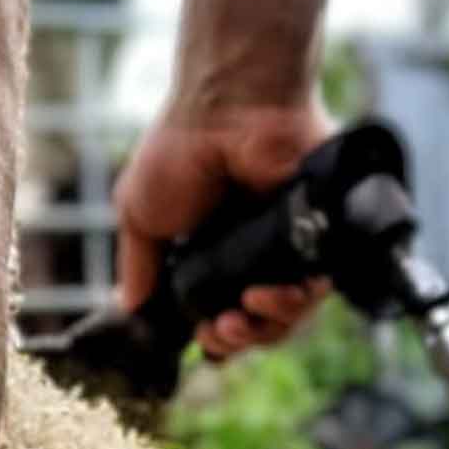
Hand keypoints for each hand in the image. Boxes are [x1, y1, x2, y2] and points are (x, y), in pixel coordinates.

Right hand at [113, 96, 337, 361]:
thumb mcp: (139, 213)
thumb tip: (128, 308)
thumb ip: (137, 265)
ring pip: (291, 314)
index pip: (220, 314)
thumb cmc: (180, 150)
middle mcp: (251, 253)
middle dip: (239, 339)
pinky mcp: (320, 234)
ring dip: (267, 326)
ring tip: (247, 309)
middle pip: (258, 326)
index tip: (203, 336)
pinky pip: (318, 288)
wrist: (229, 109)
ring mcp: (288, 245)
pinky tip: (270, 292)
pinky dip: (297, 301)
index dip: (215, 337)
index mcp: (210, 253)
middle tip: (224, 330)